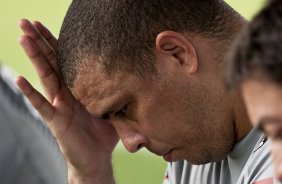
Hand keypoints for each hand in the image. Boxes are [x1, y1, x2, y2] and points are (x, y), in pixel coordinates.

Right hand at [17, 19, 117, 182]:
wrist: (97, 158)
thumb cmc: (104, 133)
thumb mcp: (115, 109)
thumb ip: (121, 94)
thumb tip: (142, 78)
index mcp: (80, 88)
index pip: (66, 61)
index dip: (57, 43)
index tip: (46, 25)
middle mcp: (67, 93)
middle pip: (52, 63)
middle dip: (40, 42)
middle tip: (27, 22)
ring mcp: (59, 105)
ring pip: (45, 77)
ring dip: (35, 58)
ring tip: (23, 38)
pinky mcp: (56, 121)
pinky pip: (41, 105)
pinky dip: (30, 93)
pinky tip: (20, 79)